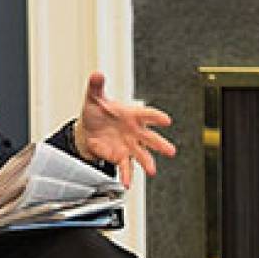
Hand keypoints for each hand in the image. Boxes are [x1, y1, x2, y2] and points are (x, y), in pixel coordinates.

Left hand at [75, 72, 175, 188]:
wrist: (87, 129)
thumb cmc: (97, 112)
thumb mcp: (94, 97)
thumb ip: (96, 86)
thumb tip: (96, 74)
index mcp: (132, 115)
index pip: (146, 115)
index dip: (156, 117)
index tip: (166, 121)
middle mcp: (134, 132)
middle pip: (150, 138)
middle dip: (160, 144)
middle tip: (171, 151)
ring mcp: (129, 145)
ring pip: (142, 155)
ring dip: (147, 163)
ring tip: (152, 171)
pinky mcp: (120, 157)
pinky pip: (125, 167)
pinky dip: (126, 175)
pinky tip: (127, 183)